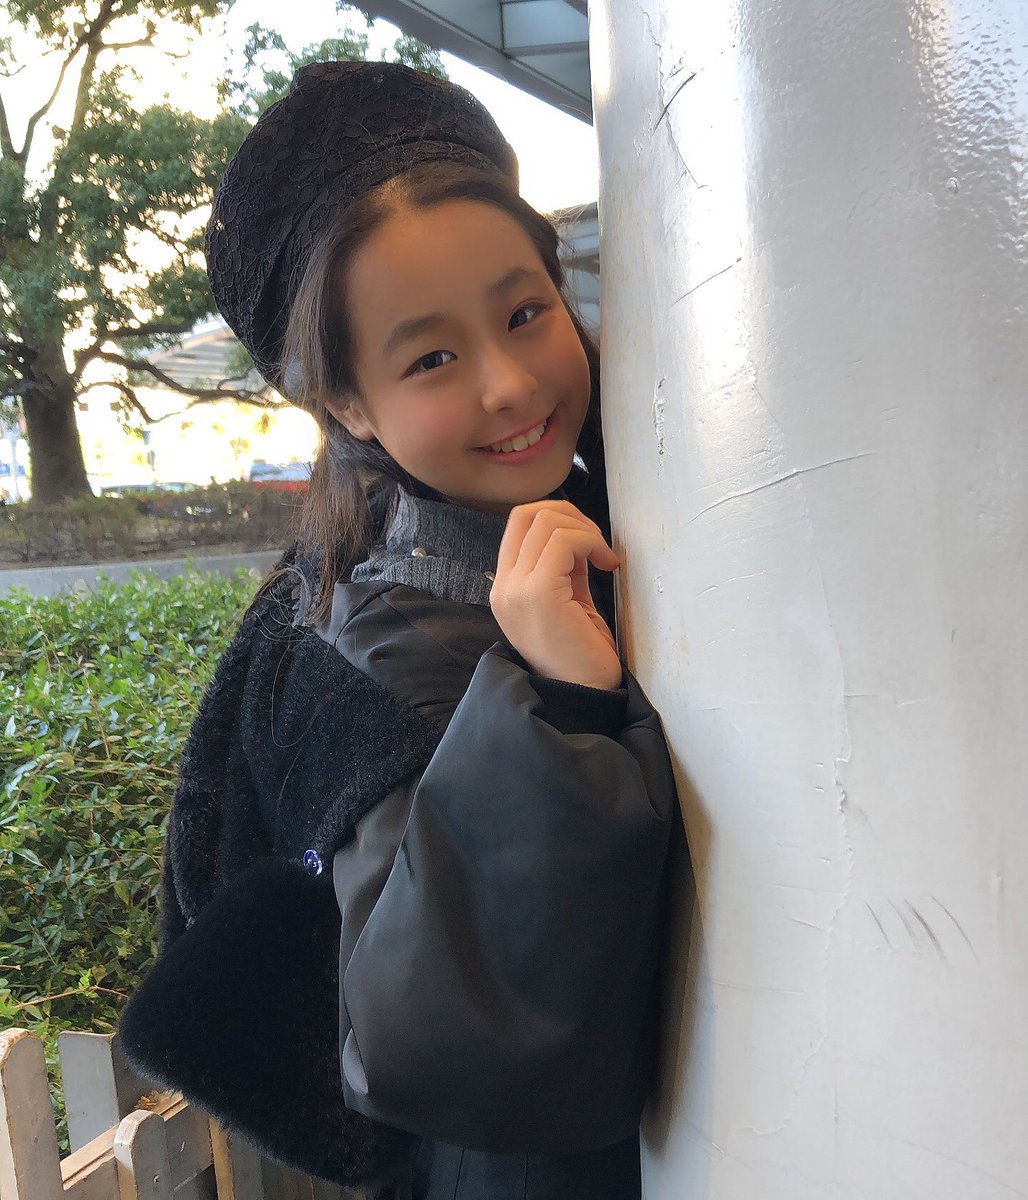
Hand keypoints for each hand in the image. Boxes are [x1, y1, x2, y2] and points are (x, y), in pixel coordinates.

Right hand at [490, 500, 621, 690]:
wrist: (581, 695)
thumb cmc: (580, 655)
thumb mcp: (568, 600)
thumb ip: (565, 568)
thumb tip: (580, 534)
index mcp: (506, 587)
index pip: (518, 523)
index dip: (557, 516)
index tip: (587, 539)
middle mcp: (504, 586)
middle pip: (528, 514)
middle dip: (571, 516)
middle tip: (598, 543)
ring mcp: (517, 589)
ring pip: (546, 522)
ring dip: (585, 531)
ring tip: (604, 558)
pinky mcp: (538, 593)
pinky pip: (564, 542)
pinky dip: (592, 543)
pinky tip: (607, 565)